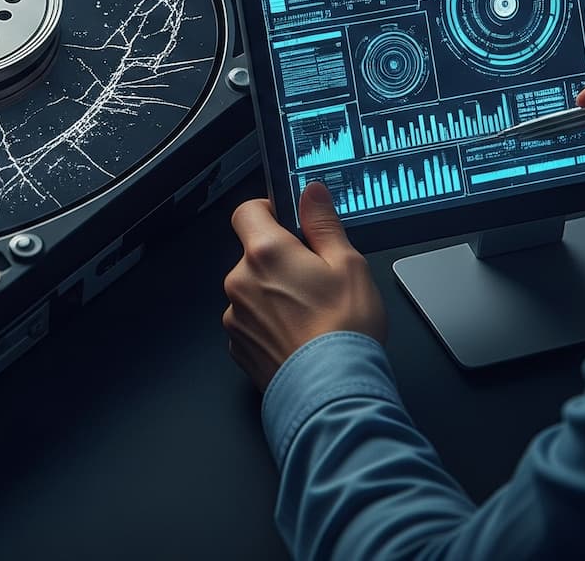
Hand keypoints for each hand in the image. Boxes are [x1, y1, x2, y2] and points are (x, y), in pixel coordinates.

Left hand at [223, 181, 385, 391]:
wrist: (332, 392)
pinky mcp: (237, 346)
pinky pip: (251, 322)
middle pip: (253, 255)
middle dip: (280, 261)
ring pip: (252, 291)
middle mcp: (240, 282)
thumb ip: (323, 224)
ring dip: (274, 295)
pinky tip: (299, 336)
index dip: (267, 211)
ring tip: (311, 315)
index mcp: (266, 253)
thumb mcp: (348, 264)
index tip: (287, 222)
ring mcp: (235, 316)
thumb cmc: (344, 331)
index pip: (246, 212)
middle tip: (316, 279)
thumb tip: (311, 193)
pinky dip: (269, 325)